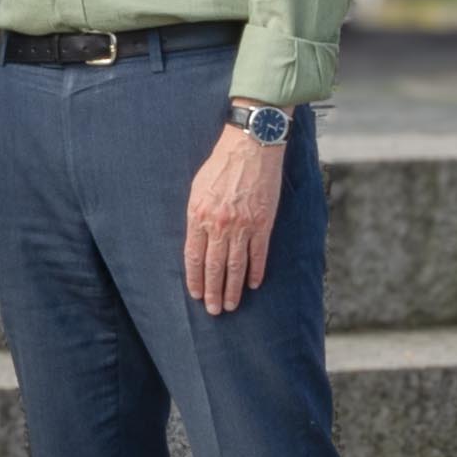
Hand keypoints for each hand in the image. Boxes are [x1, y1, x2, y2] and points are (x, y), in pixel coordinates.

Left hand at [184, 121, 284, 315]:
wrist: (250, 146)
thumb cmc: (221, 164)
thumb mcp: (197, 187)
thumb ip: (196, 215)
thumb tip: (195, 240)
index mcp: (198, 215)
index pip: (194, 257)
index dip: (195, 279)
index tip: (196, 294)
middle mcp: (219, 225)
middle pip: (214, 267)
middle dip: (213, 292)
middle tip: (214, 310)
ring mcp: (242, 226)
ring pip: (236, 266)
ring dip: (233, 289)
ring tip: (231, 305)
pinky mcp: (263, 223)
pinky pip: (258, 255)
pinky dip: (255, 272)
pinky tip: (252, 284)